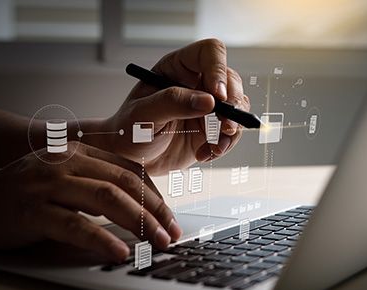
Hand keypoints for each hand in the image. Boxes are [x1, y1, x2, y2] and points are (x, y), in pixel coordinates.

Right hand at [0, 142, 181, 261]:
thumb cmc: (28, 194)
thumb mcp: (69, 181)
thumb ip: (99, 186)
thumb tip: (142, 210)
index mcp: (80, 152)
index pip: (131, 172)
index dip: (156, 197)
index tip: (171, 219)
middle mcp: (67, 162)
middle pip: (125, 183)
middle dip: (155, 211)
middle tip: (171, 234)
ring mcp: (48, 183)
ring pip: (107, 198)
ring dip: (139, 223)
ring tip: (156, 243)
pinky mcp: (32, 208)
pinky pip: (75, 224)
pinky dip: (102, 239)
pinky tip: (119, 252)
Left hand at [103, 39, 249, 174]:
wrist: (131, 160)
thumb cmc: (129, 131)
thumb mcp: (144, 114)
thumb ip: (173, 103)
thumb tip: (208, 101)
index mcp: (178, 68)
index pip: (209, 53)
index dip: (218, 70)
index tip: (217, 97)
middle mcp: (196, 83)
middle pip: (230, 79)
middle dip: (233, 103)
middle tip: (225, 126)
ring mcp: (207, 106)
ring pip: (238, 105)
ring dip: (232, 128)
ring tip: (214, 147)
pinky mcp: (213, 128)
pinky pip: (233, 131)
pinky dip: (225, 145)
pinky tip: (205, 154)